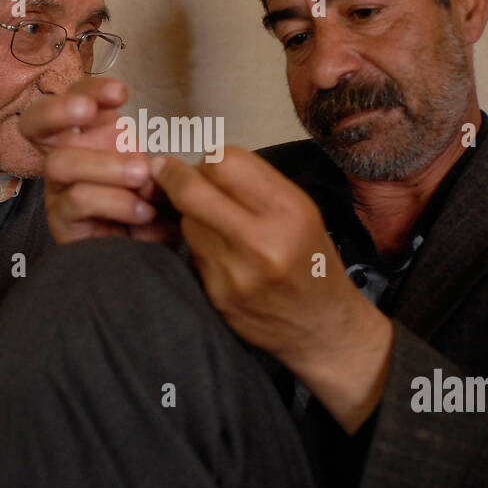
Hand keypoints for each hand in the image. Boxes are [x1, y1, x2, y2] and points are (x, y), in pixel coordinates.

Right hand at [19, 76, 178, 244]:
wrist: (145, 259)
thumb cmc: (152, 210)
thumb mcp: (158, 176)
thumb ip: (153, 160)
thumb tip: (149, 154)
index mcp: (90, 137)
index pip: (77, 99)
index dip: (91, 88)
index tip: (121, 92)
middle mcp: (66, 158)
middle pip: (34, 122)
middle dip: (58, 109)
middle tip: (88, 110)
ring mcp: (58, 190)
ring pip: (59, 162)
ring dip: (104, 164)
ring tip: (142, 176)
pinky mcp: (61, 222)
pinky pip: (78, 200)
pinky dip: (115, 201)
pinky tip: (144, 212)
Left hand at [152, 147, 393, 432]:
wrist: (322, 328)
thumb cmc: (312, 261)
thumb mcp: (303, 212)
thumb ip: (256, 184)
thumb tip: (203, 163)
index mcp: (290, 212)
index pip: (226, 162)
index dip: (208, 158)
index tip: (204, 162)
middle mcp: (261, 242)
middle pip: (192, 190)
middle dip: (174, 176)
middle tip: (166, 170)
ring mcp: (234, 273)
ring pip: (186, 221)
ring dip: (189, 212)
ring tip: (209, 218)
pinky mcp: (216, 296)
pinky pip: (192, 253)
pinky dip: (197, 244)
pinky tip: (216, 250)